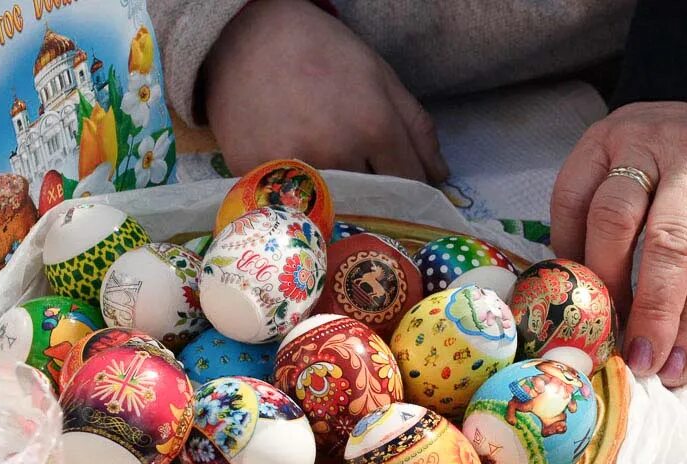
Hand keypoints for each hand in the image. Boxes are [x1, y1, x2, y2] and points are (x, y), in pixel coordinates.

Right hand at [204, 0, 447, 181]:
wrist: (247, 34)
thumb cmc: (323, 53)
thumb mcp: (381, 78)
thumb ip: (417, 129)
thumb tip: (440, 178)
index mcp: (373, 125)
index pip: (407, 184)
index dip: (410, 190)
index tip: (403, 189)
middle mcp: (336, 150)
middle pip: (370, 201)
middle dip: (371, 196)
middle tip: (358, 178)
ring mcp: (293, 164)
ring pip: (329, 207)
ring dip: (333, 199)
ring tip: (320, 170)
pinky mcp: (255, 172)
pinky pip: (286, 201)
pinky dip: (292, 192)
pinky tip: (287, 164)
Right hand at [551, 102, 686, 385]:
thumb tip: (678, 349)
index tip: (676, 368)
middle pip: (668, 242)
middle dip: (650, 310)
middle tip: (638, 359)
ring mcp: (643, 139)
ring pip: (612, 217)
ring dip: (604, 281)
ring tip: (604, 323)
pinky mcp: (599, 138)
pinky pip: (571, 196)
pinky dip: (569, 244)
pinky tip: (578, 277)